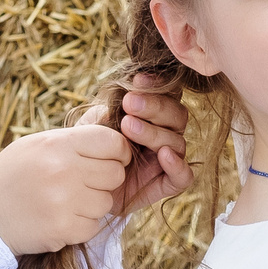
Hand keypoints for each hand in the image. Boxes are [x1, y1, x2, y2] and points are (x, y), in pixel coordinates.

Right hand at [0, 122, 131, 254]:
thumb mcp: (37, 144)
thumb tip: (108, 113)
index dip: (118, 152)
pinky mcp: (63, 229)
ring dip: (92, 205)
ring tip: (65, 202)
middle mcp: (63, 169)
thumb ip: (75, 134)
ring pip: (106, 202)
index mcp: (57, 144)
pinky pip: (94, 226)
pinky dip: (81, 225)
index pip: (113, 142)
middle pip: (115, 173)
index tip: (108, 160)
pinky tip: (59, 218)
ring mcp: (64, 200)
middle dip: (104, 180)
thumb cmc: (11, 176)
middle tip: (82, 184)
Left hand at [81, 87, 192, 218]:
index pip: (167, 94)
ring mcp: (168, 159)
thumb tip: (122, 100)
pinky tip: (163, 155)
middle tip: (130, 103)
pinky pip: (184, 176)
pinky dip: (177, 165)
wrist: (84, 188)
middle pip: (176, 115)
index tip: (137, 81)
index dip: (157, 86)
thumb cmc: (90, 151)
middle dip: (155, 106)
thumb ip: (107, 112)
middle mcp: (164, 134)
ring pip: (176, 142)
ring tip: (128, 126)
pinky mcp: (167, 183)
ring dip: (154, 132)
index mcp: (152, 115)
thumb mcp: (92, 127)